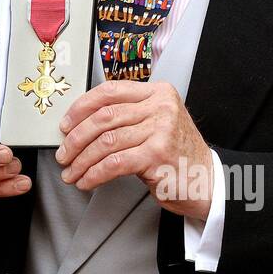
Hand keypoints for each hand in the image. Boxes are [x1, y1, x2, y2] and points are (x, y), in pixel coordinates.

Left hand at [54, 81, 213, 219]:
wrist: (209, 181)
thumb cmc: (177, 155)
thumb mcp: (156, 124)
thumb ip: (128, 116)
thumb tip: (81, 124)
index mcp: (158, 93)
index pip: (110, 91)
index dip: (81, 107)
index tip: (66, 123)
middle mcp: (160, 107)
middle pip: (104, 117)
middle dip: (76, 138)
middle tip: (63, 153)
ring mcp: (160, 130)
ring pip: (105, 141)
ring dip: (81, 160)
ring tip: (71, 172)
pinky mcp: (157, 155)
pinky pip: (114, 163)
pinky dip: (94, 174)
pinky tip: (86, 181)